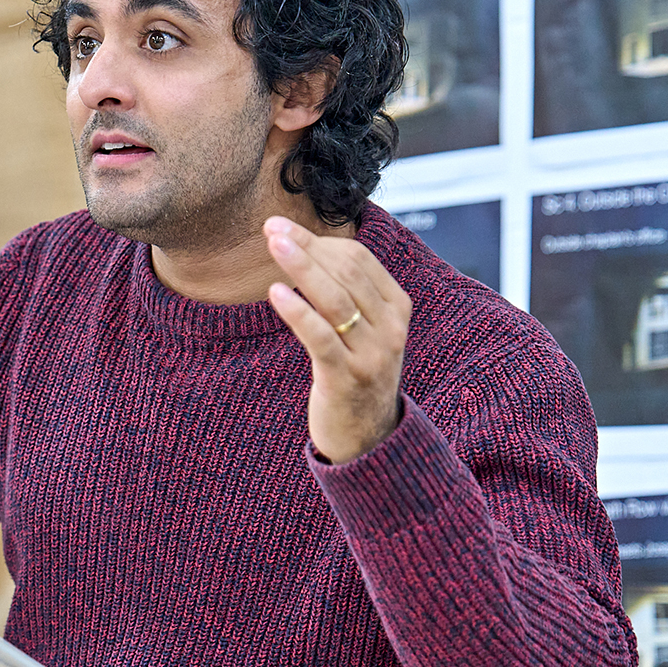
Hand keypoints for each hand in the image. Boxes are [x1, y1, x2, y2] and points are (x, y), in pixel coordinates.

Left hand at [263, 215, 411, 463]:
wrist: (368, 438)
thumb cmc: (355, 373)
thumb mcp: (363, 330)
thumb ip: (346, 292)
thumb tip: (306, 246)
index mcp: (396, 308)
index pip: (359, 260)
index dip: (319, 240)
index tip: (283, 228)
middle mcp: (391, 328)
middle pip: (347, 273)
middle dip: (307, 247)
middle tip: (271, 229)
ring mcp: (372, 355)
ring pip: (335, 300)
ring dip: (301, 267)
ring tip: (272, 246)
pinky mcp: (347, 378)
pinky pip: (321, 338)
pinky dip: (299, 312)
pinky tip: (277, 292)